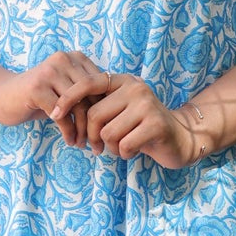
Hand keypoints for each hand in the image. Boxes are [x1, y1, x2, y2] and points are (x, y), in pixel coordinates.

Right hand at [0, 50, 110, 142]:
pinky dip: (68, 131)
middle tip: (98, 144)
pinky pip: (62, 115)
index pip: (100, 85)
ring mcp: (49, 72)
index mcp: (74, 57)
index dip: (105, 109)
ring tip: (83, 145)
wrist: (1, 96)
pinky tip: (70, 141)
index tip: (107, 130)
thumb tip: (116, 111)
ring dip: (82, 130)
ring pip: (78, 106)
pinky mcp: (37, 88)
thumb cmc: (38, 96)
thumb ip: (86, 94)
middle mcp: (63, 60)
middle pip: (91, 95)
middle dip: (96, 123)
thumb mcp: (65, 91)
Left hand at [54, 70, 204, 167]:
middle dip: (92, 137)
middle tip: (99, 147)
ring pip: (107, 133)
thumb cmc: (143, 127)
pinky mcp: (155, 125)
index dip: (68, 98)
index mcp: (124, 81)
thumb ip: (100, 106)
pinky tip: (134, 150)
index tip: (53, 113)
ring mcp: (147, 105)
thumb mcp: (121, 111)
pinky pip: (123, 145)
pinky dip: (124, 154)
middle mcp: (135, 88)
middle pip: (94, 115)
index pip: (89, 84)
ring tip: (122, 147)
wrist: (181, 139)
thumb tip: (63, 110)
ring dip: (110, 148)